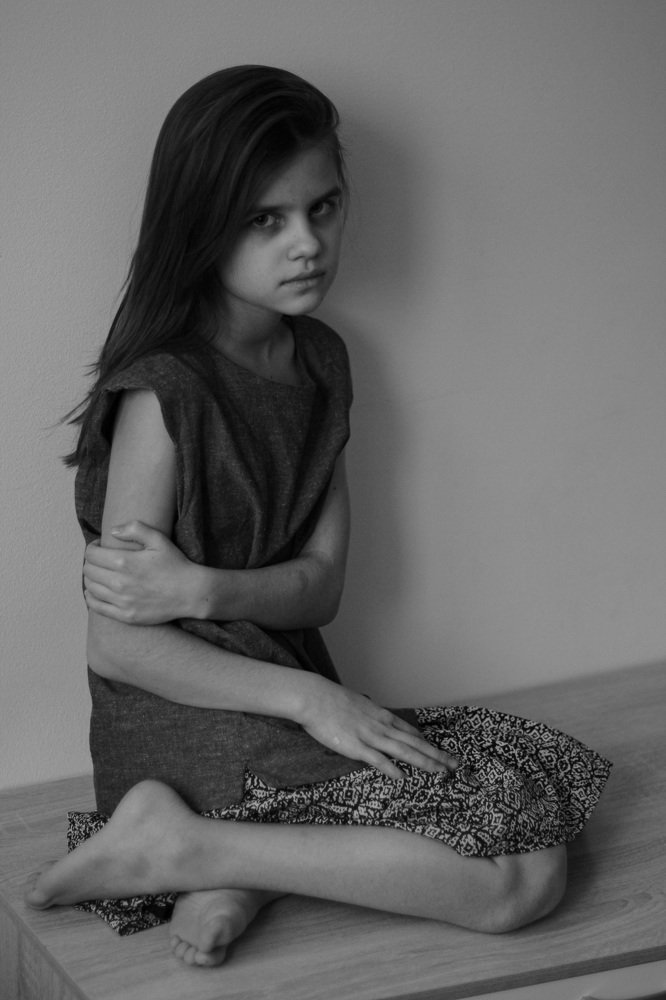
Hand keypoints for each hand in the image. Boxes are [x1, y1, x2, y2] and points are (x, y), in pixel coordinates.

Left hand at [83, 521, 197, 623]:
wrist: (191, 593)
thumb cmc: (176, 564)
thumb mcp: (159, 540)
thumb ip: (135, 529)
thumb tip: (113, 531)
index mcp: (125, 562)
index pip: (91, 554)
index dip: (92, 547)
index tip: (100, 546)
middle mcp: (120, 583)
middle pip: (88, 570)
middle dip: (90, 561)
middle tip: (100, 559)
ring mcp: (122, 601)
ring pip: (90, 587)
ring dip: (91, 578)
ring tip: (100, 573)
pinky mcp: (125, 616)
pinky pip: (96, 607)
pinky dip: (90, 597)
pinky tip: (94, 591)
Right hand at [296, 676, 457, 779]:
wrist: (314, 697)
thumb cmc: (330, 699)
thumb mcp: (356, 703)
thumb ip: (366, 715)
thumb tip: (369, 719)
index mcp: (380, 715)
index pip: (409, 732)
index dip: (426, 742)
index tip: (439, 750)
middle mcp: (381, 726)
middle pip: (415, 742)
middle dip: (436, 754)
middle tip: (454, 764)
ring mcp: (370, 736)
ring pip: (404, 751)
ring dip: (425, 762)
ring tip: (441, 772)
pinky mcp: (356, 746)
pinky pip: (378, 760)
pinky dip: (392, 769)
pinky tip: (404, 777)